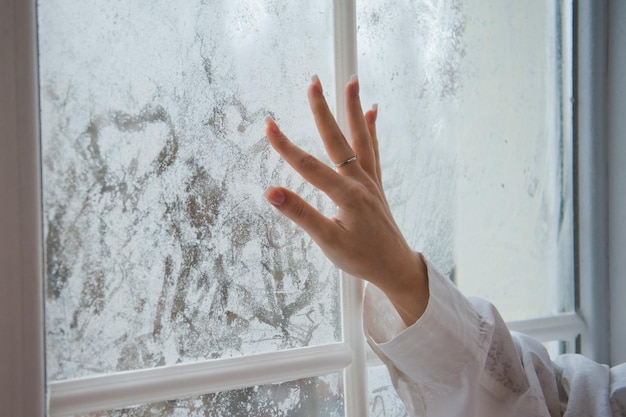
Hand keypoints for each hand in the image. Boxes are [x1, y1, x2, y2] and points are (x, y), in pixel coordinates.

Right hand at [265, 75, 428, 325]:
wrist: (395, 267)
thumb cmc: (361, 258)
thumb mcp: (327, 241)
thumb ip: (301, 214)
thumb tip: (272, 193)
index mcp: (347, 195)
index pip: (309, 166)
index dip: (286, 146)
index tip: (268, 125)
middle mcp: (360, 182)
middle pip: (338, 139)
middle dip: (323, 110)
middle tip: (313, 81)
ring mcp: (370, 180)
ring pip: (361, 138)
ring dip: (354, 109)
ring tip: (352, 82)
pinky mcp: (375, 184)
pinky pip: (374, 150)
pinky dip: (371, 129)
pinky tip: (372, 111)